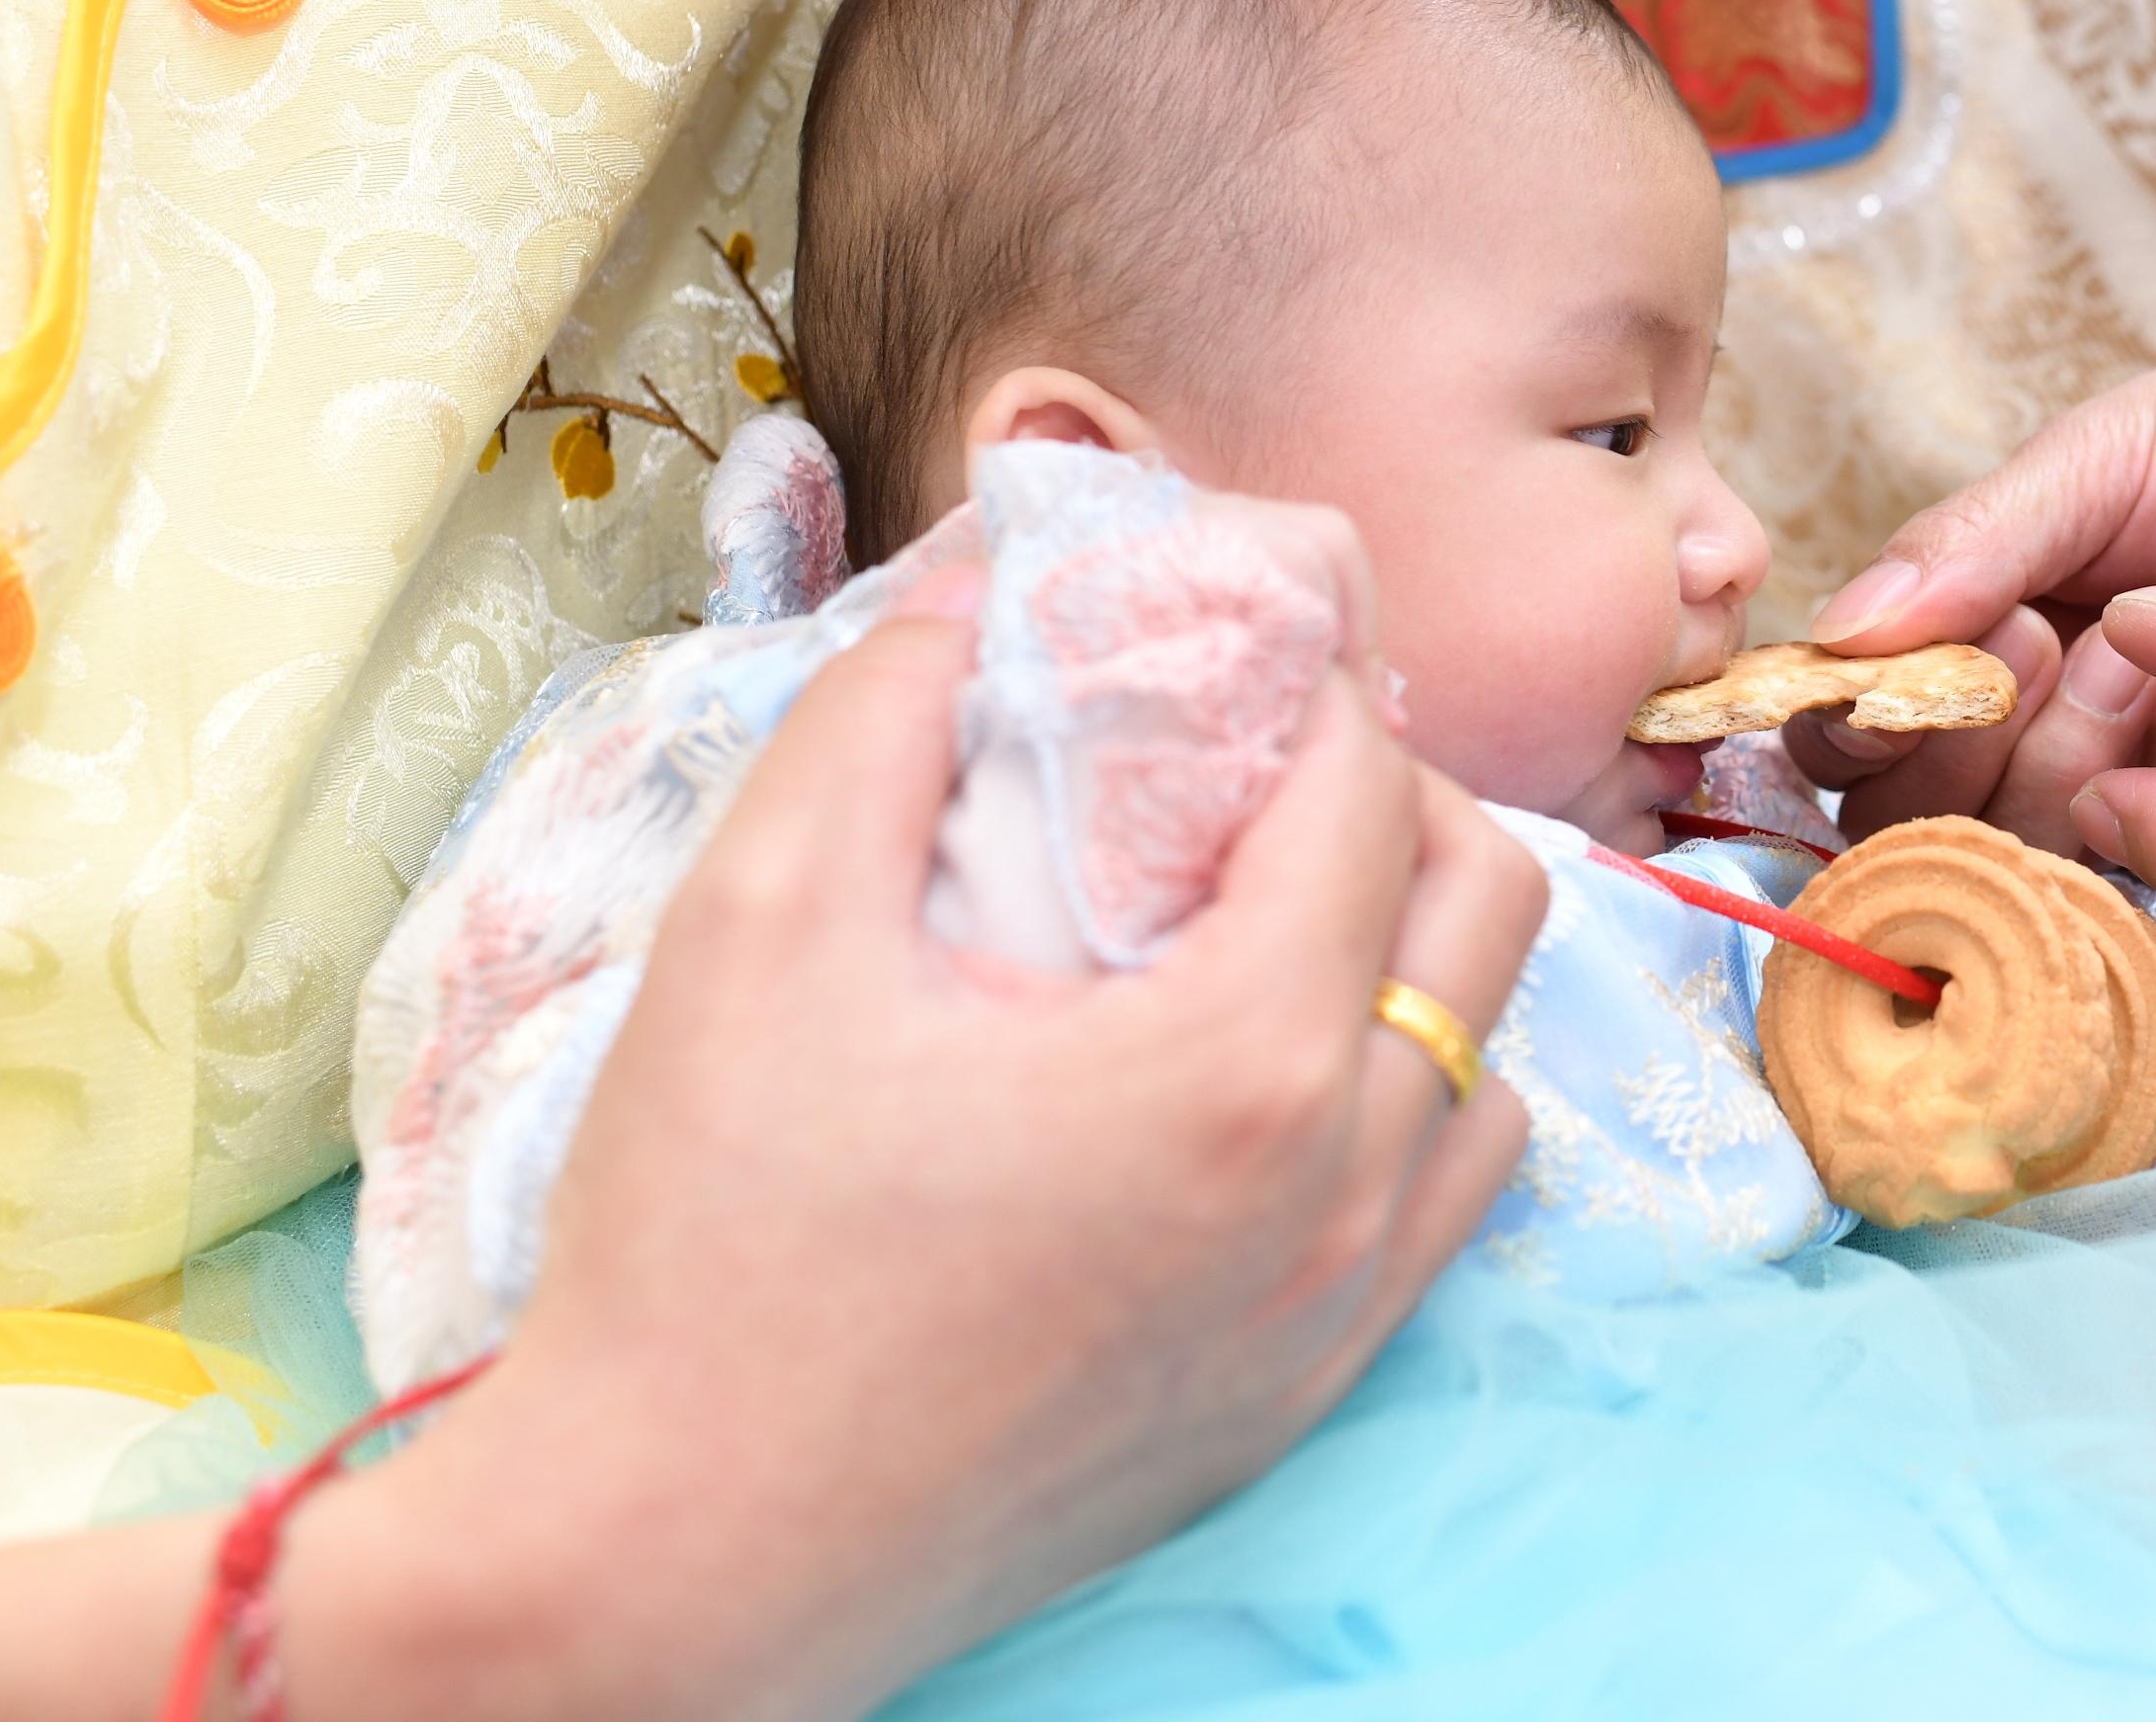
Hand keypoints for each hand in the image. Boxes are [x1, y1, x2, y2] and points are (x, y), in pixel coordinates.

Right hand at [0, 588, 1545, 1721]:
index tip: (1237, 656)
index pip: (1371, 795)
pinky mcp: (1295, 1408)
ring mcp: (1336, 1318)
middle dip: (1398, 804)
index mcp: (1244, 1059)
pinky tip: (1268, 1093)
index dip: (1313, 692)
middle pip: (1487, 912)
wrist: (665, 1561)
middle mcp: (1342, 1193)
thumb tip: (980, 594)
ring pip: (1490, 1074)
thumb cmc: (706, 1244)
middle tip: (1263, 776)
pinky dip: (1406, 1118)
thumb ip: (882, 713)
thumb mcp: (756, 922)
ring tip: (1276, 927)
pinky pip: (1443, 1219)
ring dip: (1419, 967)